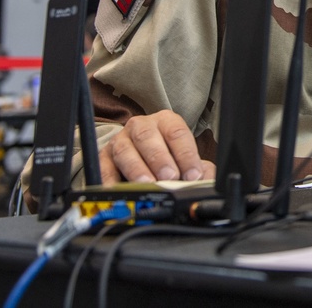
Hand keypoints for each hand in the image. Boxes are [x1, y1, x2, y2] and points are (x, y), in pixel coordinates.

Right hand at [98, 110, 215, 184]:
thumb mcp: (185, 158)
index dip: (186, 154)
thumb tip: (208, 182)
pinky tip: (118, 190)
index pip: (177, 133)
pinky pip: (104, 167)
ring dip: (137, 168)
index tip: (193, 174)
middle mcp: (141, 126)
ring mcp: (120, 140)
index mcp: (165, 121)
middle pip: (148, 137)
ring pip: (125, 151)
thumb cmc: (168, 156)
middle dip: (160, 158)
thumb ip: (200, 169)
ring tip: (148, 183)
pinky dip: (110, 180)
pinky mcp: (103, 156)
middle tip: (170, 176)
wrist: (140, 154)